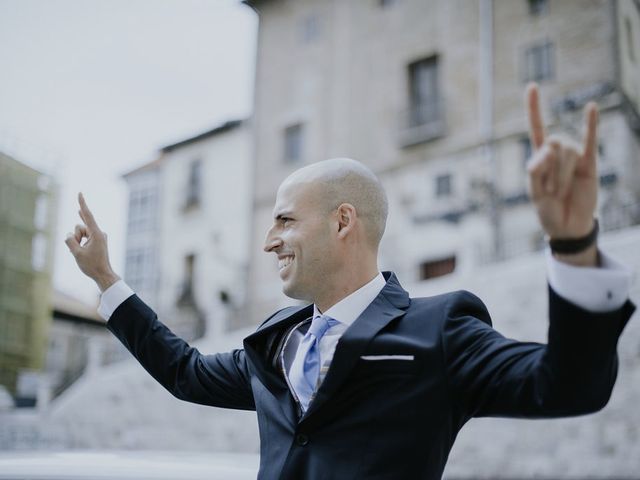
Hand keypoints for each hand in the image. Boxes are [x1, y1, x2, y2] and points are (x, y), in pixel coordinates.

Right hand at [65, 193, 119, 290]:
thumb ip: (69, 240)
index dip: (82, 204)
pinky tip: (77, 230)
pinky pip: (84, 236)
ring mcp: (98, 236)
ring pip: (80, 232)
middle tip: (79, 249)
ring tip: (81, 253)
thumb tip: (69, 235)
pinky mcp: (97, 240)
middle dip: (75, 236)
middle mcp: (99, 233)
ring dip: (77, 241)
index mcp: (97, 234)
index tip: (80, 193)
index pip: (88, 215)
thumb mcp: (76, 253)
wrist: (103, 275)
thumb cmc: (91, 265)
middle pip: (80, 226)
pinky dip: (79, 240)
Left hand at [526, 83, 598, 265]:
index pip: (536, 127)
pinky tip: (592, 107)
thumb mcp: (534, 193)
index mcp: (540, 157)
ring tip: (560, 192)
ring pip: (566, 152)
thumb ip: (535, 170)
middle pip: (552, 143)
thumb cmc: (547, 210)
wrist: (568, 226)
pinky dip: (591, 124)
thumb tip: (546, 149)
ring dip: (561, 175)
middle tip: (551, 190)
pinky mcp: (589, 163)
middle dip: (550, 169)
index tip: (532, 86)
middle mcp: (557, 152)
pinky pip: (590, 141)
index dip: (534, 108)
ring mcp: (574, 156)